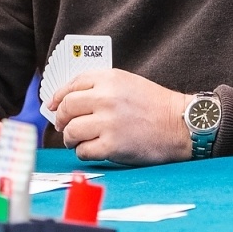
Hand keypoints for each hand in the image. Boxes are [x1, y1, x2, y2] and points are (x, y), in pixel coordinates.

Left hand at [46, 69, 190, 164]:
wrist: (180, 124)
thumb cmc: (155, 105)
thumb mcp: (127, 83)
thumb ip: (99, 87)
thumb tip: (65, 100)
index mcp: (108, 79)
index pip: (71, 85)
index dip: (57, 98)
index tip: (52, 107)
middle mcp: (105, 98)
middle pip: (66, 108)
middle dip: (61, 121)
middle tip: (65, 128)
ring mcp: (108, 122)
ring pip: (71, 131)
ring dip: (71, 139)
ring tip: (79, 141)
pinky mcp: (112, 145)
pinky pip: (83, 151)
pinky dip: (84, 152)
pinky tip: (93, 150)